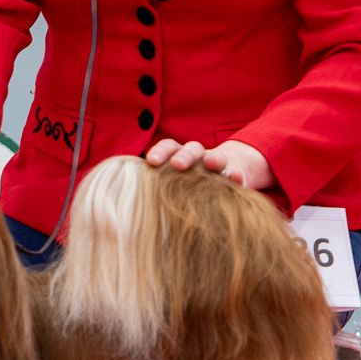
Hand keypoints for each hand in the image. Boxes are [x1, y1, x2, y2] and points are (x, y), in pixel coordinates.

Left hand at [145, 137, 273, 190]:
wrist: (225, 174)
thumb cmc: (188, 183)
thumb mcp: (172, 184)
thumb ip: (155, 191)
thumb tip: (125, 212)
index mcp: (179, 155)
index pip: (169, 146)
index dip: (161, 151)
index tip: (152, 161)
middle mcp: (198, 156)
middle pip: (190, 150)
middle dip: (184, 155)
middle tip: (178, 165)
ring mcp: (217, 164)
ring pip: (215, 156)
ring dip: (213, 158)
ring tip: (211, 163)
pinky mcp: (234, 174)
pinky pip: (235, 172)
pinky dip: (235, 174)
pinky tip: (236, 178)